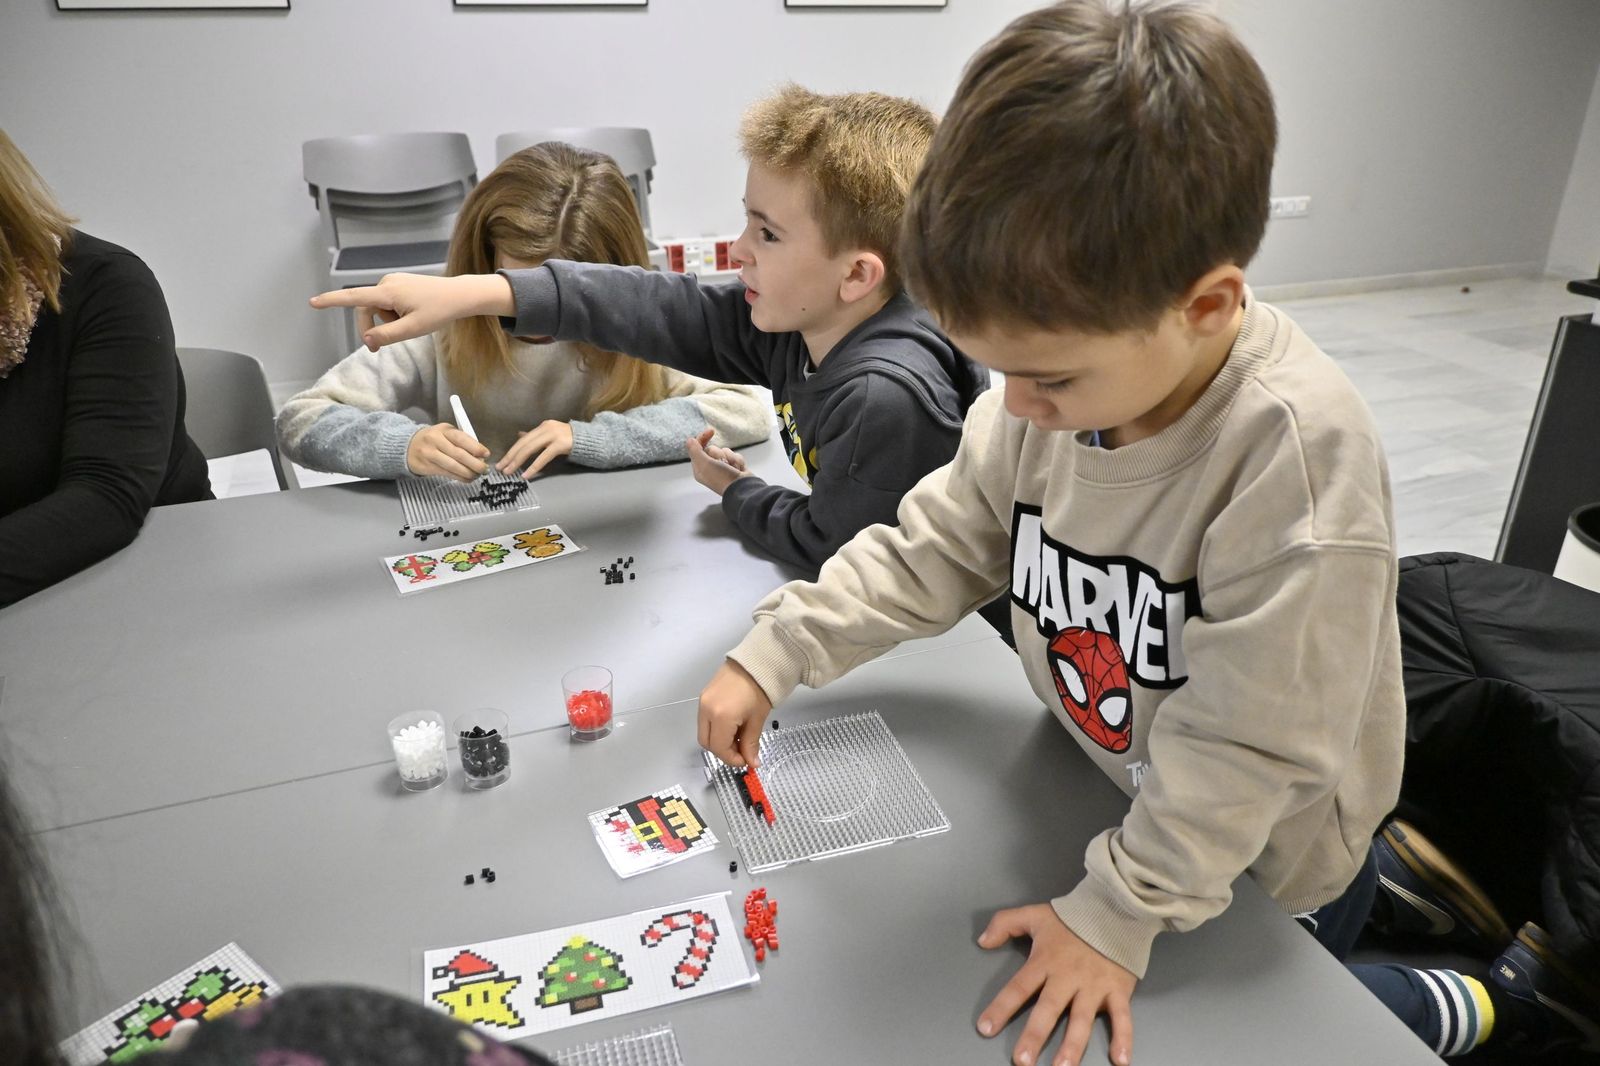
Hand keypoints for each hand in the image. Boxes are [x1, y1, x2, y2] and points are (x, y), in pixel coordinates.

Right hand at [309, 273, 513, 350]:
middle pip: (366, 309)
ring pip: (378, 307)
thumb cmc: (439, 311)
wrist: (459, 296)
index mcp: (387, 292)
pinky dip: (393, 313)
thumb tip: (366, 340)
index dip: (332, 301)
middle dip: (373, 327)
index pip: (353, 298)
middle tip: (382, 345)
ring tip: (410, 323)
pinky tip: (412, 315)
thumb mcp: (413, 329)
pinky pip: (387, 302)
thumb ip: (387, 335)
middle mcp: (386, 282)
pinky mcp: (400, 283)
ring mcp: (393, 281)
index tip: (313, 302)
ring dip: (387, 320)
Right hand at [407, 423, 489, 480]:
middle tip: (484, 469)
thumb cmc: (432, 440)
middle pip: (459, 454)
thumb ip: (461, 441)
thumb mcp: (445, 434)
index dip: (476, 447)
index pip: (462, 438)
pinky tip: (467, 478)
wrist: (407, 446)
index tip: (486, 454)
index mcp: (443, 430)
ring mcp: (429, 454)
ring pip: (453, 466)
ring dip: (468, 473)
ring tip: (477, 475)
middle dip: (475, 464)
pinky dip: (460, 477)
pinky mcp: (426, 466)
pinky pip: (447, 473)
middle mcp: (435, 440)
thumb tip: (480, 455)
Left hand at [496, 420, 573, 478]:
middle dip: (510, 457)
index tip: (501, 462)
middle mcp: (546, 428)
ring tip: (509, 472)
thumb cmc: (570, 440)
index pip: (522, 440)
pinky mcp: (560, 444)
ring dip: (517, 461)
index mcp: (542, 426)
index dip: (511, 451)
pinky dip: (533, 467)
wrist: (591, 440)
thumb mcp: (550, 435)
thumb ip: (536, 437)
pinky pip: (543, 457)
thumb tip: (519, 436)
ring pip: (530, 449)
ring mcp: (553, 435)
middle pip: (523, 444)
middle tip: (501, 469)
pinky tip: (526, 475)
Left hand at [687, 428, 752, 496]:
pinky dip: (738, 461)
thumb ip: (695, 450)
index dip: (703, 438)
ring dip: (730, 457)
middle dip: (719, 454)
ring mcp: (723, 468)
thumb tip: (689, 440)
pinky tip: (738, 469)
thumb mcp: (704, 463)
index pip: (697, 448)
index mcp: (699, 468)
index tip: (711, 431)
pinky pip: (735, 455)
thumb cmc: (722, 478)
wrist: (742, 487)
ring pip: (725, 451)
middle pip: (712, 449)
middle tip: (722, 463)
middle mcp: (710, 467)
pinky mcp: (734, 467)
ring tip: (732, 468)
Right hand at [697, 659, 772, 767]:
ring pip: (704, 732)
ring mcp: (702, 702)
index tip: (745, 761)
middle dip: (723, 751)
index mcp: (721, 716)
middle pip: (707, 742)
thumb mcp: (757, 720)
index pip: (719, 748)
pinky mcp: (704, 695)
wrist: (756, 661)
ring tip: (738, 736)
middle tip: (741, 751)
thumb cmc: (760, 690)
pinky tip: (732, 725)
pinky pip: (705, 719)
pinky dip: (716, 728)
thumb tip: (752, 762)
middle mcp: (706, 710)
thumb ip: (751, 743)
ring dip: (719, 740)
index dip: (732, 758)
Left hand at [976, 905, 1135, 1065]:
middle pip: (1048, 1010)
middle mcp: (1068, 977)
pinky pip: (1122, 1018)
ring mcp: (1094, 986)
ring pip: (1081, 1020)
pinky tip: (1119, 1061)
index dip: (1001, 1008)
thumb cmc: (1074, 917)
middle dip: (1035, 1035)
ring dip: (1072, 1046)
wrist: (1115, 909)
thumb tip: (982, 941)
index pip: (1019, 987)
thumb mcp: (1034, 914)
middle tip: (1022, 1060)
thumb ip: (1004, 924)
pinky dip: (1123, 1039)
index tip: (985, 1028)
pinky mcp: (1118, 990)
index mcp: (1045, 961)